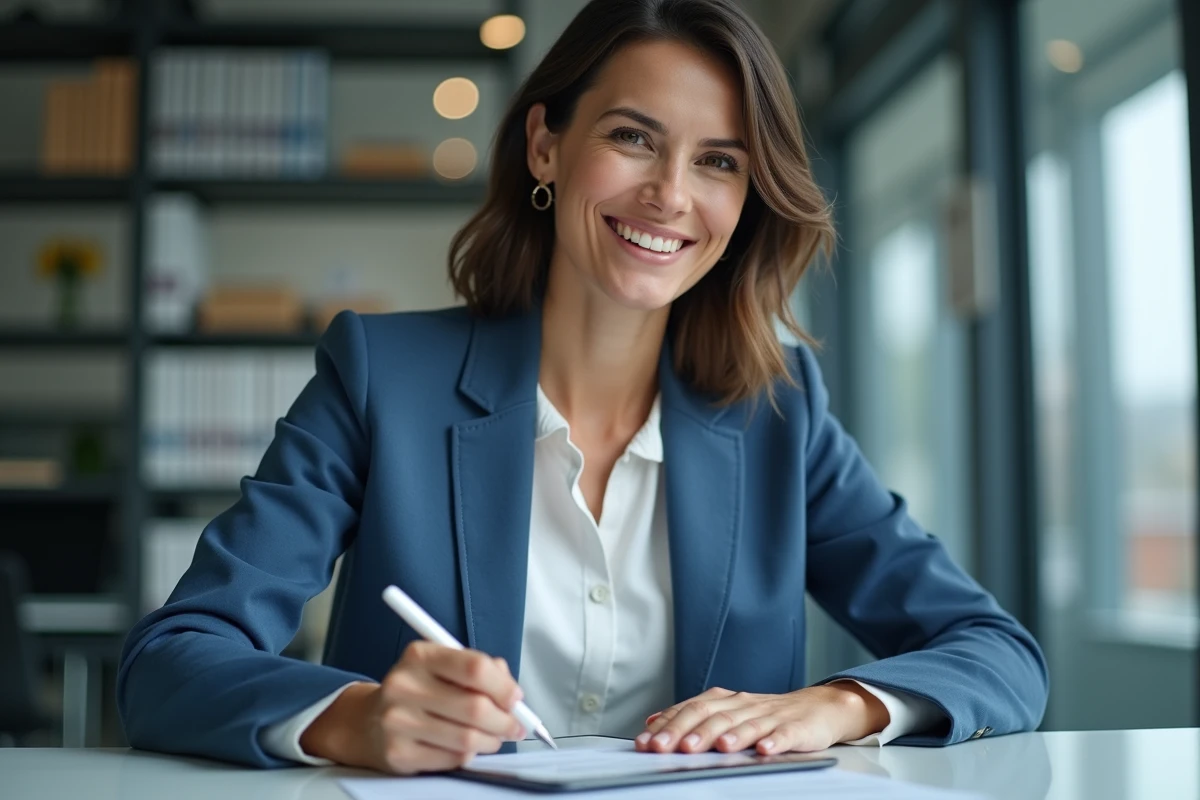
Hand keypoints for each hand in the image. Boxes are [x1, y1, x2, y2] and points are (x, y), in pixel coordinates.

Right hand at [299, 642, 525, 773]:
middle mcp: (404, 685)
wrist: (367, 721)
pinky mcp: (398, 753)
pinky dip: (468, 756)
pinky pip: (452, 760)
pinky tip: (465, 747)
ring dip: (491, 741)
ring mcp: (398, 721)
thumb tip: (511, 690)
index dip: (504, 686)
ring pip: (467, 739)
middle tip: (514, 724)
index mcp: (420, 655)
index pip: (474, 667)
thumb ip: (480, 670)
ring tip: (493, 737)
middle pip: (475, 708)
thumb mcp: (443, 666)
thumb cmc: (416, 692)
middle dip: (505, 720)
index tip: (515, 697)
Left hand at [634, 682, 888, 755]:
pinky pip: (784, 735)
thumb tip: (653, 721)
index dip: (668, 724)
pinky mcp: (797, 729)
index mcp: (726, 701)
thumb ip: (692, 716)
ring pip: (746, 724)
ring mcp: (771, 716)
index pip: (691, 709)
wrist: (818, 708)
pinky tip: (764, 749)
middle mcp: (744, 705)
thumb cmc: (769, 715)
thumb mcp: (727, 711)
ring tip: (714, 747)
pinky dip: (774, 741)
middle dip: (689, 731)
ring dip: (729, 735)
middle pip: (713, 715)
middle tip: (669, 747)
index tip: (646, 741)